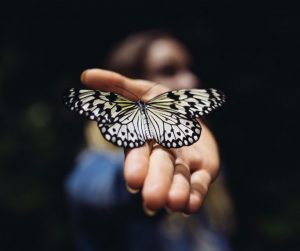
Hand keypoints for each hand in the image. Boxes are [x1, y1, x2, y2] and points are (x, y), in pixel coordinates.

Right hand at [80, 69, 220, 213]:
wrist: (190, 115)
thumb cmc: (162, 104)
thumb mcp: (141, 90)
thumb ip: (116, 85)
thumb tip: (85, 75)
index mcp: (145, 138)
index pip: (138, 152)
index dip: (136, 165)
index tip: (134, 181)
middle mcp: (162, 155)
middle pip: (159, 168)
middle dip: (156, 182)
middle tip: (152, 200)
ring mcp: (182, 165)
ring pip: (179, 179)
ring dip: (177, 192)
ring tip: (175, 204)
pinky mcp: (202, 171)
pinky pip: (199, 184)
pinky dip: (196, 194)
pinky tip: (192, 206)